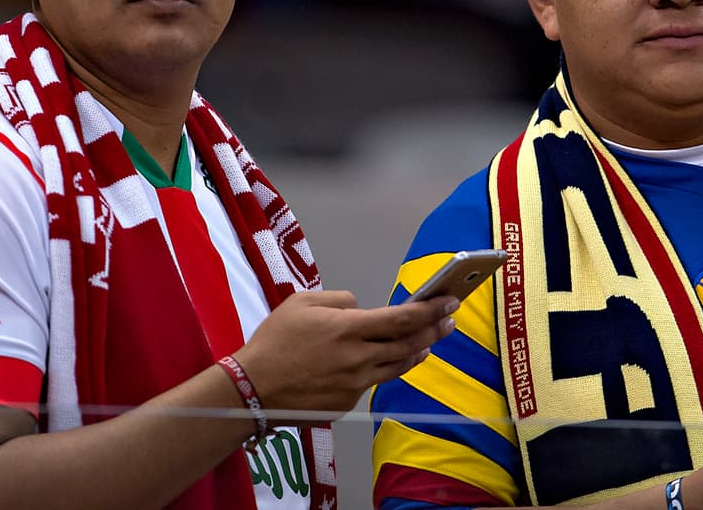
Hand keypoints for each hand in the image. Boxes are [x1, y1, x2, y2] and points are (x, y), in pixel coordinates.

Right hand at [237, 290, 456, 423]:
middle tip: (451, 318)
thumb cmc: (274, 342)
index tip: (449, 300)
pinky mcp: (348, 402)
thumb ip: (339, 300)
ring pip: (398, 365)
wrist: (252, 389)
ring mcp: (355, 384)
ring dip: (418, 350)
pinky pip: (374, 381)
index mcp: (348, 329)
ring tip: (431, 340)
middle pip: (409, 343)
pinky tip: (395, 359)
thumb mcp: (302, 302)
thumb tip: (360, 308)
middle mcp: (358, 358)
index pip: (402, 319)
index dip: (431, 310)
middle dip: (434, 329)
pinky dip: (389, 367)